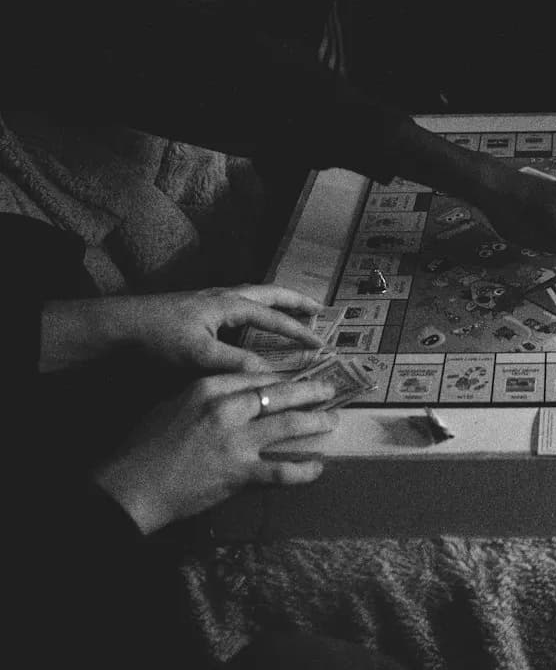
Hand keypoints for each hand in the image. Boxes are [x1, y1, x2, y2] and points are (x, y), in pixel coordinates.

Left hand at [42, 285, 325, 373]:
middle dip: (295, 302)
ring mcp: (211, 301)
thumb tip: (271, 375)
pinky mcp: (199, 309)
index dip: (298, 331)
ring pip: (254, 296)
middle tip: (319, 310)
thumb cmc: (159, 337)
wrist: (121, 326)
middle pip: (269, 294)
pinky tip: (253, 327)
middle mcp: (224, 296)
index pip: (273, 317)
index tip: (321, 343)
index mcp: (229, 304)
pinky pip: (240, 305)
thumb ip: (235, 363)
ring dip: (276, 304)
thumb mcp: (198, 354)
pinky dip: (256, 311)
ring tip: (293, 313)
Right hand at [93, 370, 339, 533]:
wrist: (133, 487)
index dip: (279, 378)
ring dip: (315, 422)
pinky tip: (317, 467)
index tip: (294, 379)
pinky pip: (281, 471)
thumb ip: (203, 395)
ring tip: (332, 420)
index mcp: (207, 387)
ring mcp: (236, 441)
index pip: (254, 375)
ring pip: (288, 425)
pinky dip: (303, 470)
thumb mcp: (171, 404)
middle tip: (329, 389)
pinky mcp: (240, 473)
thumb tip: (229, 394)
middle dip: (309, 390)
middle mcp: (227, 408)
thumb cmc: (144, 446)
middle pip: (278, 393)